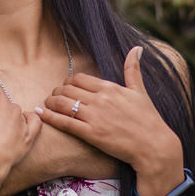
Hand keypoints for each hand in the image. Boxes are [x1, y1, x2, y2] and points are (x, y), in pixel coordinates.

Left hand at [36, 46, 181, 188]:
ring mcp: (95, 117)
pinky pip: (64, 122)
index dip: (68, 82)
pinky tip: (41, 114)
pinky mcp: (91, 134)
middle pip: (67, 89)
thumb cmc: (148, 120)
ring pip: (62, 103)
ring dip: (50, 102)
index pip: (79, 78)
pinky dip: (49, 117)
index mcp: (110, 88)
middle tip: (53, 97)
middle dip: (57, 92)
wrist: (154, 146)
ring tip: (46, 105)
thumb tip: (137, 48)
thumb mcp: (140, 92)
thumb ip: (133, 70)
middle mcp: (100, 99)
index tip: (66, 88)